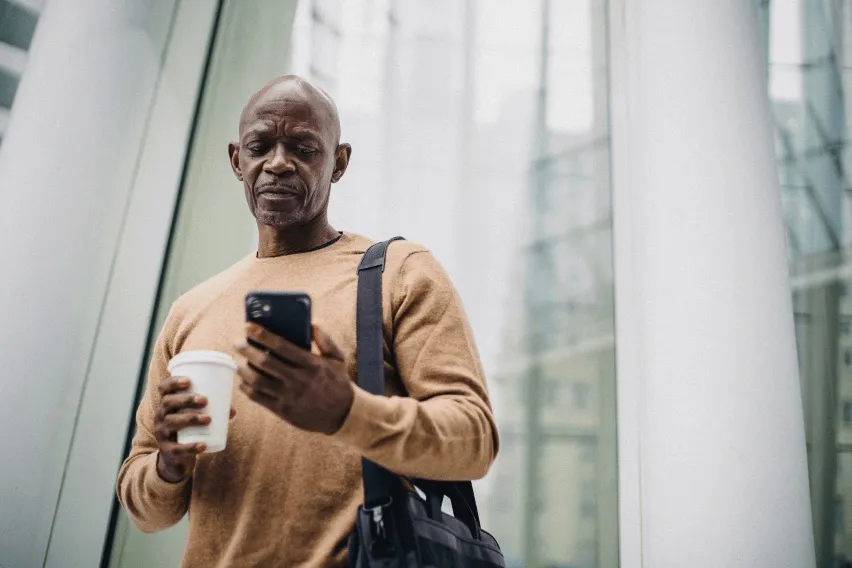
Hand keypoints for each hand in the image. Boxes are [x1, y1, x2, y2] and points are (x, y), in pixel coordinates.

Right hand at [154, 376, 236, 482]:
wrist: (176, 458)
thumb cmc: (188, 429)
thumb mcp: (196, 417)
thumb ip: (214, 411)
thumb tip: (232, 411)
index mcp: (167, 404)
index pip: (163, 388)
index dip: (173, 382)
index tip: (189, 381)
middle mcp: (160, 416)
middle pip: (168, 403)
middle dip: (186, 399)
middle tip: (205, 400)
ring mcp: (162, 433)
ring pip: (171, 422)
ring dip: (190, 419)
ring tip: (208, 419)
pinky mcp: (167, 451)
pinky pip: (175, 449)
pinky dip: (190, 447)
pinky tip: (203, 445)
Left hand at [235, 322, 353, 434]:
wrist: (343, 415)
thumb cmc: (338, 382)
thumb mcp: (337, 358)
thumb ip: (325, 339)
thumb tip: (312, 323)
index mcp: (311, 364)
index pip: (282, 346)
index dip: (262, 335)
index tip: (249, 327)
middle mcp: (299, 380)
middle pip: (265, 362)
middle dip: (247, 350)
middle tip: (237, 342)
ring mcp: (290, 397)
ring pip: (258, 381)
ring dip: (244, 370)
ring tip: (239, 362)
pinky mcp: (284, 411)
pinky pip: (259, 398)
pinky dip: (247, 388)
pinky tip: (244, 381)